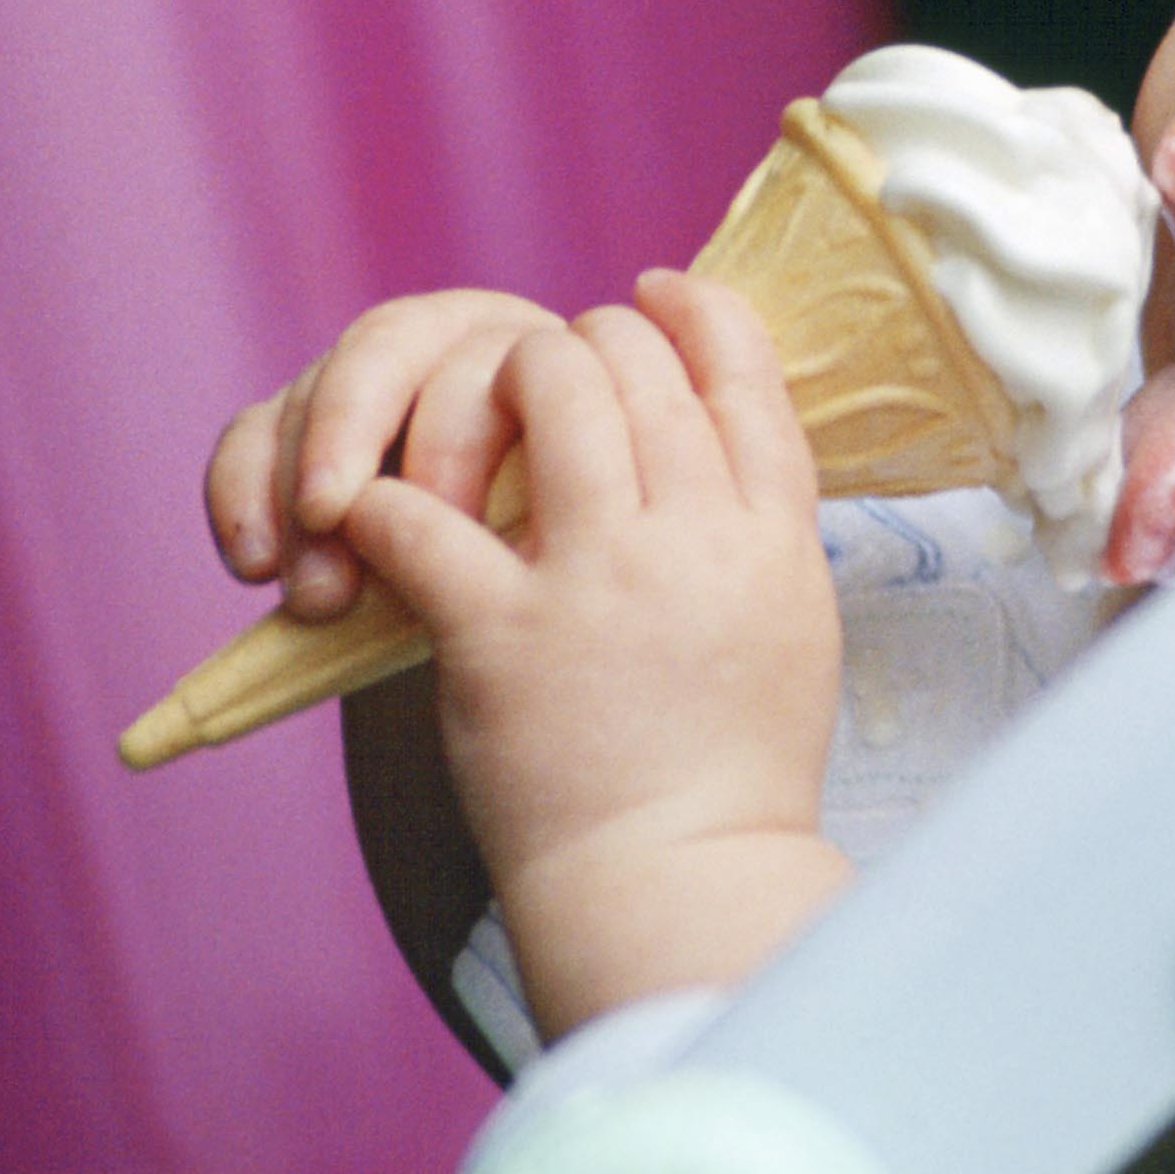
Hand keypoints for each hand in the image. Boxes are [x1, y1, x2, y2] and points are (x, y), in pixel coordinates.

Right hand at [208, 287, 558, 622]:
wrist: (523, 640)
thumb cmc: (560, 587)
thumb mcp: (570, 549)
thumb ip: (554, 507)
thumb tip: (517, 519)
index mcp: (538, 357)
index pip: (490, 353)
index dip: (455, 434)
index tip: (443, 523)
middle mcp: (450, 348)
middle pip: (384, 347)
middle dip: (348, 434)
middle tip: (332, 522)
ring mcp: (370, 384)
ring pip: (310, 394)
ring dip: (294, 493)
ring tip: (318, 600)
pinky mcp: (296, 429)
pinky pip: (250, 437)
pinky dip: (240, 496)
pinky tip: (254, 570)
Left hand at [341, 275, 849, 1028]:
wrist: (675, 880)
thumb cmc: (732, 768)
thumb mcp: (792, 625)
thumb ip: (762, 529)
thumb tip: (726, 439)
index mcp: (774, 534)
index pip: (741, 370)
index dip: (692, 313)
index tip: (648, 294)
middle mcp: (696, 536)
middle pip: (634, 361)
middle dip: (579, 343)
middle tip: (545, 372)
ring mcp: (600, 579)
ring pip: (543, 387)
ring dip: (491, 390)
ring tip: (465, 427)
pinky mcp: (501, 633)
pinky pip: (423, 515)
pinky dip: (390, 499)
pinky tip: (381, 515)